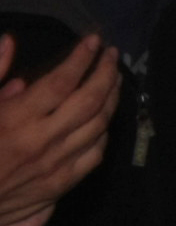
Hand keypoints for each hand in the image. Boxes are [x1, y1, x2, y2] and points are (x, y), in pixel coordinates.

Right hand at [0, 33, 118, 225]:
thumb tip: (10, 41)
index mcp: (15, 118)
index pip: (62, 81)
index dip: (82, 57)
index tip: (93, 40)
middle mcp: (41, 141)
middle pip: (90, 101)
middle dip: (106, 73)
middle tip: (111, 55)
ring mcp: (55, 164)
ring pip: (99, 126)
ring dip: (112, 99)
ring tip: (114, 79)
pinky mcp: (61, 184)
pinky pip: (95, 154)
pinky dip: (104, 132)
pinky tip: (103, 118)